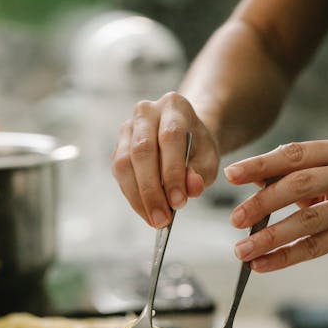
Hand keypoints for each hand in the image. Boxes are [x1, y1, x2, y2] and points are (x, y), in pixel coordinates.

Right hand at [112, 92, 219, 226]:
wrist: (185, 137)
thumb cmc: (197, 148)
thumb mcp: (208, 159)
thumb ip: (201, 173)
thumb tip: (191, 188)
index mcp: (174, 106)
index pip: (170, 137)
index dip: (173, 172)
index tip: (179, 203)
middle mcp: (146, 112)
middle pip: (142, 151)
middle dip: (152, 190)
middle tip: (162, 219)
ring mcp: (128, 128)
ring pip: (124, 164)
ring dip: (138, 197)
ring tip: (155, 220)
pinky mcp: (118, 147)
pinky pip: (120, 174)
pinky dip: (133, 197)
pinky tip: (146, 212)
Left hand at [224, 137, 327, 271]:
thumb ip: (299, 175)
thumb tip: (253, 180)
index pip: (295, 153)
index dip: (261, 164)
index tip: (231, 175)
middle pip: (298, 185)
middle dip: (261, 203)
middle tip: (235, 218)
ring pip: (305, 221)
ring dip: (269, 237)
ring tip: (242, 250)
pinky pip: (315, 246)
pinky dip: (285, 257)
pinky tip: (264, 264)